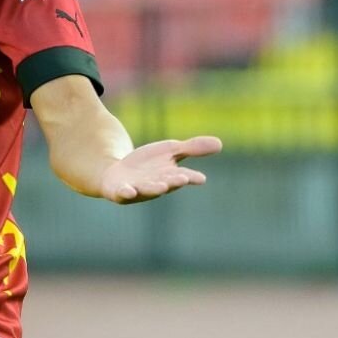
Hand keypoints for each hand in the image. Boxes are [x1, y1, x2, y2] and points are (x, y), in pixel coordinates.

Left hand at [100, 136, 221, 203]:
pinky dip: (126, 192)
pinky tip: (129, 190)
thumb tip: (220, 143)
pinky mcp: (120, 191)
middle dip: (173, 182)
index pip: (185, 177)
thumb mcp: (169, 151)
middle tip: (181, 178)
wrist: (118, 172)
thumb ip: (192, 148)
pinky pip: (123, 193)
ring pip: (147, 190)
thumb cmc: (148, 164)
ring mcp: (138, 190)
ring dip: (154, 188)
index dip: (191, 178)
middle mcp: (157, 186)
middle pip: (167, 184)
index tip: (199, 178)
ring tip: (161, 186)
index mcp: (171, 177)